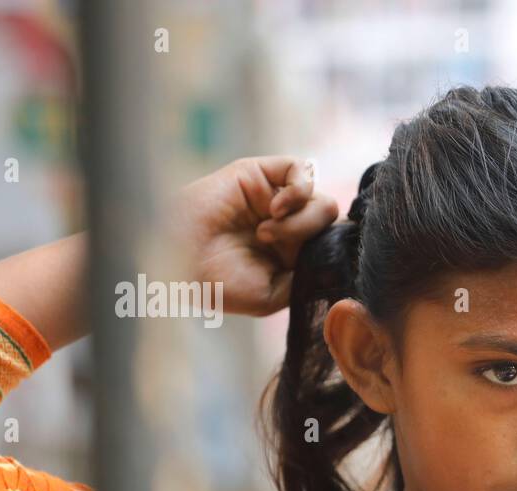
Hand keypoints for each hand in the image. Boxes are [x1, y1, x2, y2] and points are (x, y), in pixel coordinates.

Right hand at [169, 156, 339, 315]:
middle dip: (312, 238)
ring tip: (266, 234)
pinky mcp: (260, 173)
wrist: (179, 261)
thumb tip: (337, 260)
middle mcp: (288, 224)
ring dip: (301, 221)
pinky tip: (277, 209)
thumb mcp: (274, 294)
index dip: (337, 249)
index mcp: (293, 253)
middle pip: (330, 222)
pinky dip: (299, 191)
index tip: (323, 263)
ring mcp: (275, 197)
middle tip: (276, 250)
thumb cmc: (219, 283)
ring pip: (319, 198)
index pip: (333, 242)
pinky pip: (302, 169)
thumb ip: (308, 276)